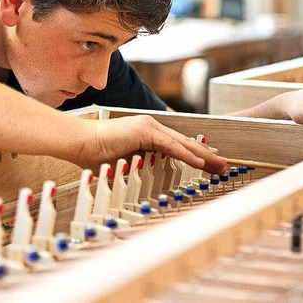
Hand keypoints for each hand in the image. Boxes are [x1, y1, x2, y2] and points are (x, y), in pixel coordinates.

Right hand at [78, 115, 227, 173]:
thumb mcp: (124, 162)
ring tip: (219, 166)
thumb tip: (148, 175)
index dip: (196, 153)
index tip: (211, 161)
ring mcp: (149, 126)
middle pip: (185, 143)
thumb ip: (139, 165)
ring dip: (203, 156)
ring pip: (183, 144)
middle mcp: (152, 126)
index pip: (178, 144)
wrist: (79, 142)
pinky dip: (187, 156)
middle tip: (223, 165)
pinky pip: (171, 147)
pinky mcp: (145, 131)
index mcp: (147, 133)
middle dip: (207, 155)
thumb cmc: (95, 154)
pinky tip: (201, 163)